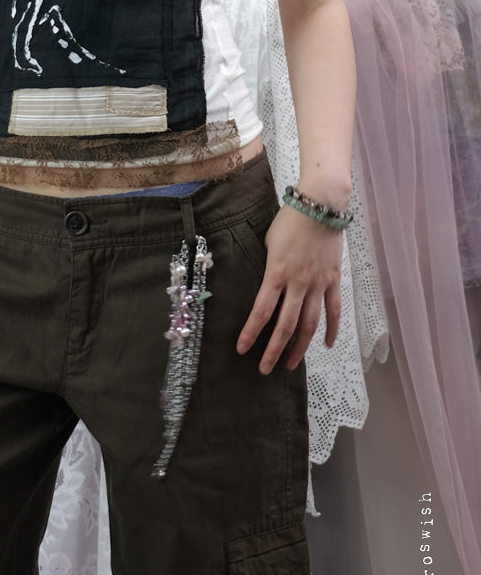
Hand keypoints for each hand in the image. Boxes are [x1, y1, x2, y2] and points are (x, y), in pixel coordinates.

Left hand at [235, 203, 342, 373]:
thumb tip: (266, 283)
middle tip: (265, 368)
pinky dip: (332, 329)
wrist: (320, 205)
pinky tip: (326, 345)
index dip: (251, 333)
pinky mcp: (333, 280)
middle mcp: (297, 283)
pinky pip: (333, 310)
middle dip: (274, 350)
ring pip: (309, 324)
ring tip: (291, 364)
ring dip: (299, 347)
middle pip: (285, 325)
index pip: (261, 311)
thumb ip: (268, 267)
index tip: (242, 349)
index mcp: (276, 273)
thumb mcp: (268, 243)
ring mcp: (318, 284)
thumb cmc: (289, 220)